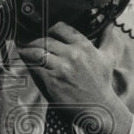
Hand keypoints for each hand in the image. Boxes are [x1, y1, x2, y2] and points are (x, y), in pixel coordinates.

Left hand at [18, 22, 132, 133]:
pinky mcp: (53, 80)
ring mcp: (62, 67)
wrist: (99, 108)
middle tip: (27, 41)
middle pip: (46, 39)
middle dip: (35, 40)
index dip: (51, 29)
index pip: (61, 28)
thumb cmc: (102, 83)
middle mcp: (73, 54)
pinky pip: (35, 66)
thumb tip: (111, 24)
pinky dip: (27, 62)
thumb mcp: (108, 57)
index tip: (46, 33)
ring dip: (27, 50)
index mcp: (84, 46)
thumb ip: (108, 39)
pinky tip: (24, 61)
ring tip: (22, 49)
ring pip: (37, 52)